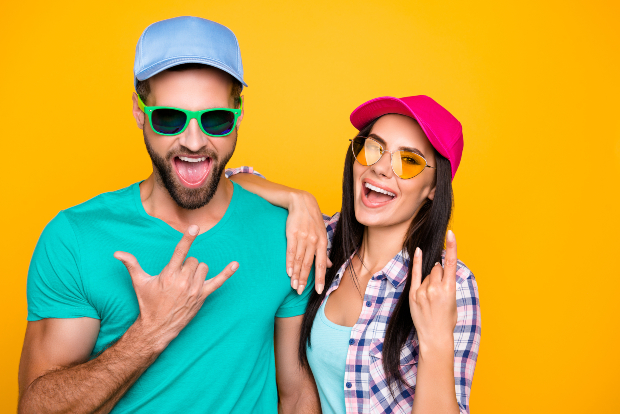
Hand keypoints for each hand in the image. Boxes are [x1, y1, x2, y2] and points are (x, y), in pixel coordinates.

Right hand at [114, 225, 237, 347]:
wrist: (157, 327)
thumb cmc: (148, 303)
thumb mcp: (139, 282)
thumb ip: (132, 264)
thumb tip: (117, 253)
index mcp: (169, 274)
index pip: (180, 252)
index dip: (187, 238)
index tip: (195, 227)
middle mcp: (183, 281)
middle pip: (194, 260)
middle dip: (187, 264)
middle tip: (177, 276)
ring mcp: (194, 289)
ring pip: (203, 267)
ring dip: (197, 270)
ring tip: (186, 280)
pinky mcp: (202, 296)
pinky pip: (218, 282)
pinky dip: (228, 273)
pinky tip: (236, 264)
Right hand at [286, 191, 330, 294]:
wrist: (301, 202)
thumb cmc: (312, 219)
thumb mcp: (321, 233)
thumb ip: (324, 251)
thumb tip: (329, 265)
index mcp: (322, 242)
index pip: (321, 264)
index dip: (320, 278)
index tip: (320, 291)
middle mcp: (313, 241)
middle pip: (308, 264)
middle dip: (305, 280)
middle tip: (300, 292)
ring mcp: (303, 238)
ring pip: (299, 260)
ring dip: (296, 275)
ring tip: (294, 286)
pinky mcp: (292, 234)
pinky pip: (291, 251)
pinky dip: (289, 263)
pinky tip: (288, 272)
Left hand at [409, 230, 457, 353]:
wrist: (434, 336)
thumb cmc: (446, 320)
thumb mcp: (453, 301)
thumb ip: (447, 284)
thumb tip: (440, 270)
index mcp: (450, 289)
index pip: (450, 263)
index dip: (451, 246)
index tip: (450, 233)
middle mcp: (436, 288)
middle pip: (436, 269)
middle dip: (438, 273)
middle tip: (439, 289)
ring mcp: (423, 291)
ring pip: (427, 275)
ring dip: (429, 280)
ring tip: (431, 298)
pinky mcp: (413, 294)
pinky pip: (415, 274)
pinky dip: (416, 263)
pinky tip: (417, 251)